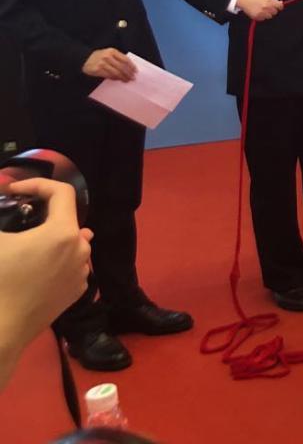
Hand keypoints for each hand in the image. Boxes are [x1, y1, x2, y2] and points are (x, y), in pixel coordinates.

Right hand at [0, 179, 92, 383]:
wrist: (2, 329)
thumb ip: (0, 220)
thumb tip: (3, 206)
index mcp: (63, 232)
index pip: (62, 192)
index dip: (37, 184)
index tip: (14, 191)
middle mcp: (81, 248)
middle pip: (67, 218)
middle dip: (43, 213)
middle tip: (18, 215)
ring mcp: (83, 271)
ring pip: (72, 242)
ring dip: (52, 236)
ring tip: (28, 242)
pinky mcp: (79, 290)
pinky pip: (73, 264)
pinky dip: (58, 258)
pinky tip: (37, 266)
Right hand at [82, 48, 135, 81]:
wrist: (84, 59)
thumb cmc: (99, 56)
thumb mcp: (108, 53)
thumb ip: (118, 58)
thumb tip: (129, 67)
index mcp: (112, 51)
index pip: (125, 59)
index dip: (132, 66)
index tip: (136, 71)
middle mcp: (108, 56)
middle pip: (122, 66)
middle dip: (128, 73)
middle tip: (133, 78)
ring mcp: (102, 63)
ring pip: (116, 72)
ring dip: (123, 77)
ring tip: (127, 80)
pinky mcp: (98, 70)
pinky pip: (109, 75)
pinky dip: (115, 78)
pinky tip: (118, 79)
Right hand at [238, 0, 284, 20]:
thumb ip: (273, 0)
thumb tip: (280, 3)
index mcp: (269, 1)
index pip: (280, 7)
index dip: (279, 7)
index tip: (278, 7)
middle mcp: (266, 7)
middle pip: (275, 12)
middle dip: (272, 10)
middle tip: (268, 7)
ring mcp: (261, 13)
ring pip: (269, 16)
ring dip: (267, 14)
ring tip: (262, 9)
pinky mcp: (256, 17)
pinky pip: (262, 19)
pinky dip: (261, 17)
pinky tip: (258, 12)